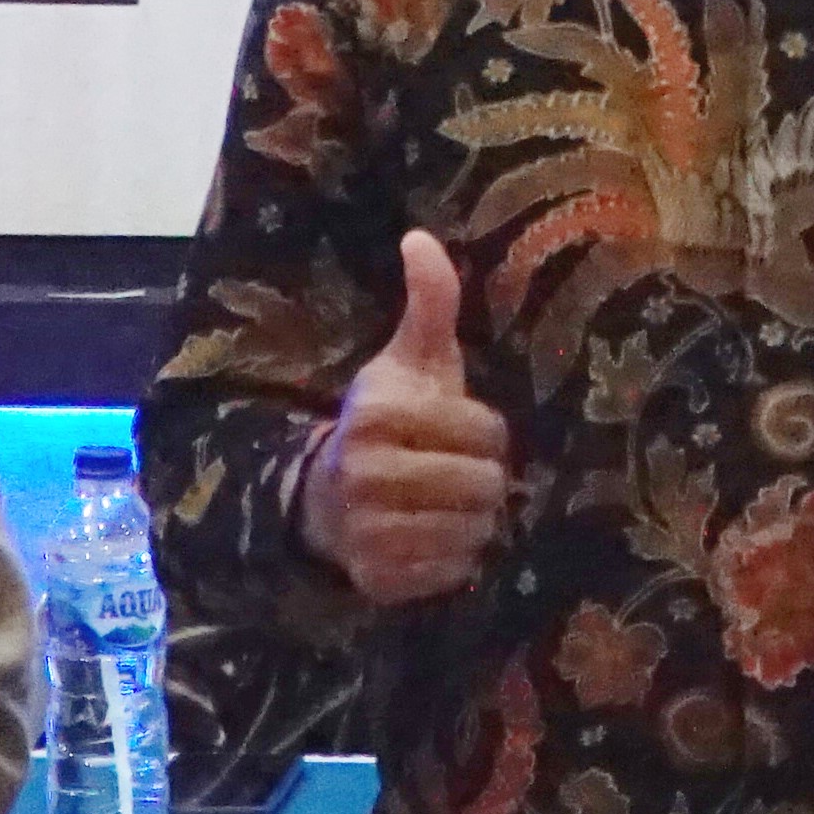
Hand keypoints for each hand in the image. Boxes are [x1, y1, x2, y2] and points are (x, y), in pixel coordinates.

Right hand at [296, 231, 511, 605]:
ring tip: (447, 503)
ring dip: (474, 519)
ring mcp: (368, 532)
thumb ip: (429, 302)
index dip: (487, 431)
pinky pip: (453, 571)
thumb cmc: (387, 420)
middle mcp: (365, 475)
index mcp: (377, 414)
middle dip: (485, 478)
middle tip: (462, 472)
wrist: (326, 495)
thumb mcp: (408, 359)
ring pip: (475, 531)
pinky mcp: (378, 577)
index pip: (486, 431)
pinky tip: (432, 536)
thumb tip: (420, 236)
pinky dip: (454, 557)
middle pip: (485, 485)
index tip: (463, 430)